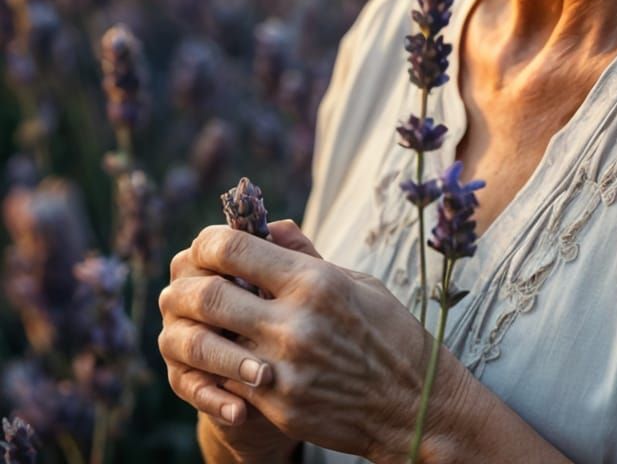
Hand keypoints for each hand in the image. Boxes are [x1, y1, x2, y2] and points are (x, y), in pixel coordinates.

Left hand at [158, 220, 433, 461]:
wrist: (414, 404)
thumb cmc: (390, 332)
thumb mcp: (356, 282)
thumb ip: (306, 256)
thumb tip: (268, 229)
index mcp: (316, 281)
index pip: (236, 249)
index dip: (209, 242)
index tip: (206, 244)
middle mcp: (295, 323)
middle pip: (208, 295)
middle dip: (185, 286)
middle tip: (183, 283)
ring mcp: (283, 369)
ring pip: (205, 343)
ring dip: (189, 328)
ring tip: (188, 320)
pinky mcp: (278, 406)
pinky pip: (224, 379)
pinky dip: (215, 364)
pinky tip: (219, 355)